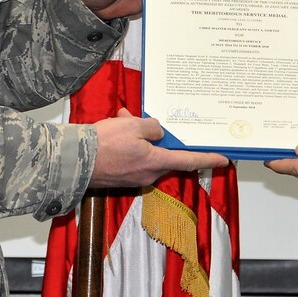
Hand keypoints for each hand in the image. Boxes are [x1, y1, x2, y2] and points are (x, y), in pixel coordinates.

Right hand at [90, 108, 228, 186]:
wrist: (73, 161)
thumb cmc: (105, 143)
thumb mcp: (134, 126)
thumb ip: (152, 128)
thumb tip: (157, 132)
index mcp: (156, 162)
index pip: (189, 161)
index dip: (208, 159)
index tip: (224, 160)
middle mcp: (148, 174)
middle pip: (163, 153)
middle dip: (157, 135)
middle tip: (144, 120)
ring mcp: (134, 177)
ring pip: (145, 152)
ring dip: (138, 136)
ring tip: (123, 119)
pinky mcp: (120, 177)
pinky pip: (132, 157)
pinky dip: (127, 142)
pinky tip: (116, 127)